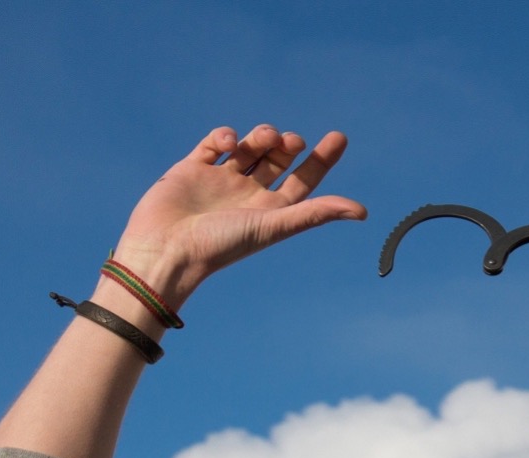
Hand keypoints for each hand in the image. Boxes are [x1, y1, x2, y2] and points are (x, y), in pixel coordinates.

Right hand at [109, 125, 366, 306]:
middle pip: (278, 160)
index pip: (303, 181)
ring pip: (250, 148)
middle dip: (288, 145)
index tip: (339, 137)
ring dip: (262, 137)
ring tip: (266, 139)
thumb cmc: (222, 245)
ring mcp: (219, 180)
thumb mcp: (275, 225)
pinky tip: (231, 142)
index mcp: (270, 211)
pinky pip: (215, 143)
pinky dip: (226, 136)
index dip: (322, 160)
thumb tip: (363, 211)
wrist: (166, 251)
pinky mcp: (191, 169)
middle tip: (292, 143)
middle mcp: (247, 195)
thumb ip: (316, 214)